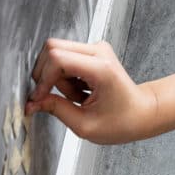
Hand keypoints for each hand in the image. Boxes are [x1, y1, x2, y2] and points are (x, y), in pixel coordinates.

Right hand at [25, 39, 158, 143]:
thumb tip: (32, 103)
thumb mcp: (85, 125)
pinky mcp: (92, 52)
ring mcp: (96, 48)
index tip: (38, 98)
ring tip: (77, 98)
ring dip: (58, 79)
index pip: (57, 59)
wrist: (142, 113)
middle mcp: (99, 51)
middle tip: (57, 98)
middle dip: (46, 76)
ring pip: (57, 54)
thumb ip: (56, 110)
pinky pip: (65, 58)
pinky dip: (65, 78)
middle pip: (52, 49)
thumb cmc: (122, 121)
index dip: (42, 79)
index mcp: (101, 69)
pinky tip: (80, 92)